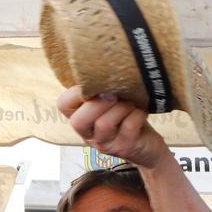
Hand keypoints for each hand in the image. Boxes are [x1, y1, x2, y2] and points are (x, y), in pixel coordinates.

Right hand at [57, 87, 172, 168]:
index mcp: (81, 119)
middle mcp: (89, 135)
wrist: (147, 148)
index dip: (76, 92)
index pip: (63, 105)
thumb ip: (101, 90)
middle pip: (78, 121)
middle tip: (114, 95)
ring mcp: (107, 143)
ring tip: (131, 102)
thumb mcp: (109, 103)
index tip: (95, 83)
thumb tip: (100, 63)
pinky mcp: (126, 147)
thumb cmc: (126, 119)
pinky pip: (128, 126)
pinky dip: (137, 114)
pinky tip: (141, 111)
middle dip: (97, 103)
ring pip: (104, 124)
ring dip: (120, 107)